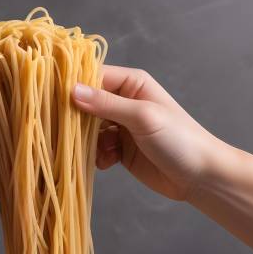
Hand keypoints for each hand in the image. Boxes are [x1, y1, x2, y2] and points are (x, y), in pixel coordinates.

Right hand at [72, 65, 222, 200]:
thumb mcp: (143, 117)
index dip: (73, 85)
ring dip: (85, 140)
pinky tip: (106, 162)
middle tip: (66, 130)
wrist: (201, 177)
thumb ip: (107, 104)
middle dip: (76, 117)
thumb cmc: (180, 139)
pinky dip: (96, 155)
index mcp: (131, 83)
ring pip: (88, 128)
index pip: (92, 76)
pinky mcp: (120, 149)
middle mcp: (124, 101)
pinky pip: (96, 148)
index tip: (51, 98)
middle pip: (86, 103)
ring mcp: (121, 126)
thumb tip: (72, 91)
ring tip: (94, 149)